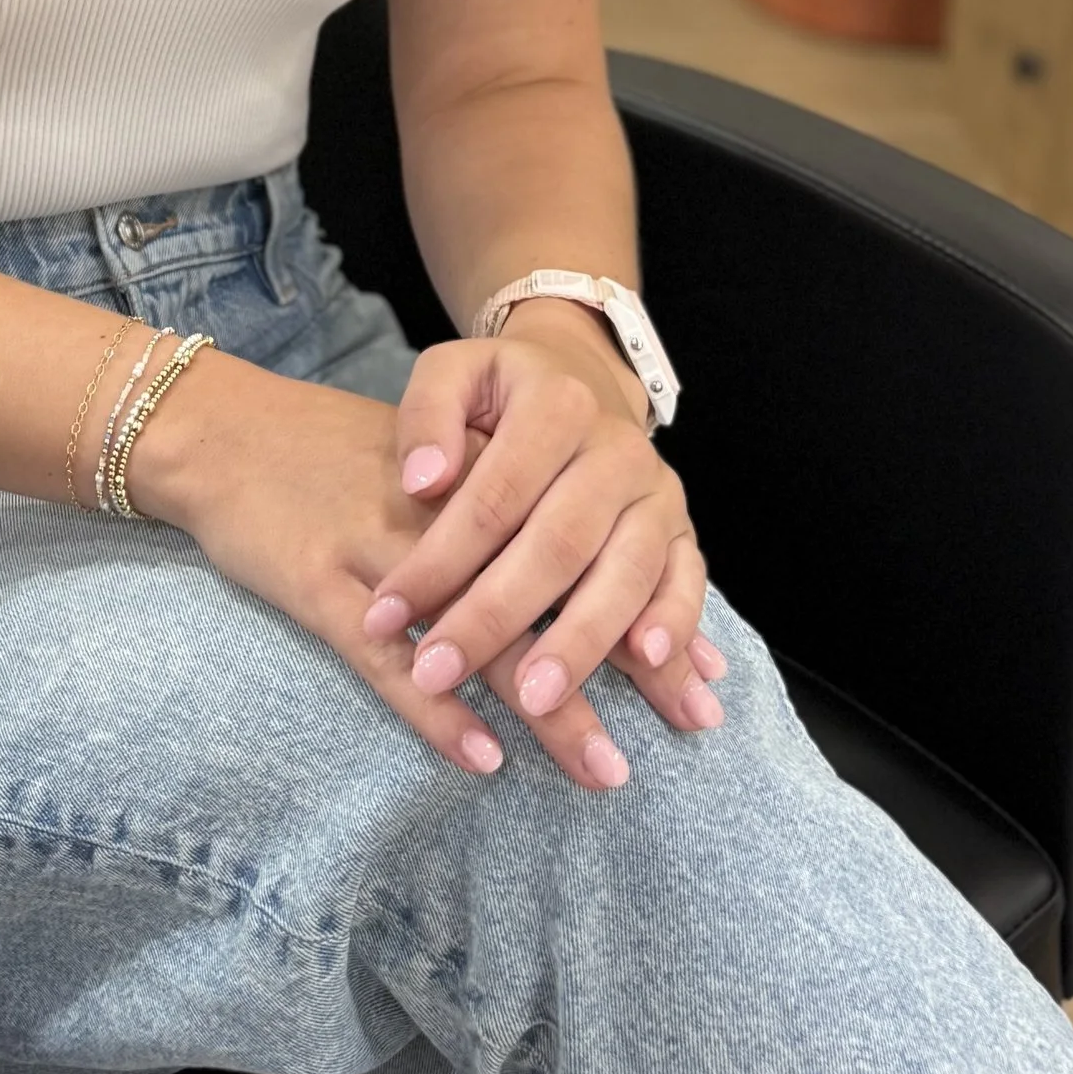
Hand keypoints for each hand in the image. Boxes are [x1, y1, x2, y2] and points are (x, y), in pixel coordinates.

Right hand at [127, 353, 699, 790]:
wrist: (222, 431)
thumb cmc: (330, 458)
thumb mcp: (424, 460)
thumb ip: (497, 503)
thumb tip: (577, 574)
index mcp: (477, 476)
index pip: (581, 548)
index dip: (641, 613)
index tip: (699, 680)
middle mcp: (441, 511)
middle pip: (549, 593)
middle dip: (616, 670)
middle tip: (678, 733)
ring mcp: (380, 548)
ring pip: (481, 635)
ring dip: (546, 707)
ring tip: (601, 768)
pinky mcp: (319, 582)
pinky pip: (388, 660)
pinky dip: (438, 711)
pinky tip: (481, 756)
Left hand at [358, 309, 723, 748]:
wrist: (585, 380)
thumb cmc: (504, 393)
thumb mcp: (455, 373)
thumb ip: (428, 414)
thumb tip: (420, 481)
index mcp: (556, 405)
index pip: (492, 497)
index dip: (437, 560)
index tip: (385, 616)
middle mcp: (617, 449)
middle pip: (557, 544)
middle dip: (495, 617)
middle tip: (438, 674)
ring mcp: (657, 493)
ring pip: (624, 572)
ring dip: (580, 642)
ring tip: (533, 700)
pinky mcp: (682, 531)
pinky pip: (687, 581)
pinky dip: (674, 621)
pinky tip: (647, 663)